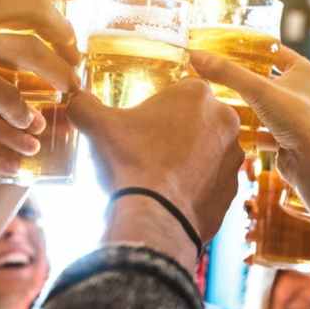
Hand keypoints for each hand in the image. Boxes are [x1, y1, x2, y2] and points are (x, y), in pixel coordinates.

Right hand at [67, 80, 243, 241]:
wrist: (155, 216)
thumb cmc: (130, 162)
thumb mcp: (98, 126)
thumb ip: (85, 105)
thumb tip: (75, 99)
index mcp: (197, 94)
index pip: (180, 91)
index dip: (159, 108)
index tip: (143, 125)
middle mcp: (225, 120)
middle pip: (197, 120)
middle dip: (178, 131)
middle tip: (150, 150)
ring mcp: (233, 155)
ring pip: (208, 149)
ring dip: (191, 158)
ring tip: (161, 174)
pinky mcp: (234, 186)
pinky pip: (213, 180)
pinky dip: (197, 185)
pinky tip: (174, 194)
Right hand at [190, 47, 309, 184]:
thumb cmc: (300, 121)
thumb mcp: (260, 91)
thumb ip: (228, 73)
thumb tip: (196, 56)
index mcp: (302, 70)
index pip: (271, 49)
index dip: (247, 47)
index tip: (222, 46)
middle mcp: (300, 91)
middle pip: (263, 78)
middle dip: (239, 78)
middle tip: (213, 73)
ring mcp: (293, 115)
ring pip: (260, 105)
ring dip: (240, 104)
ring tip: (214, 98)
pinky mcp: (285, 137)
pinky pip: (260, 128)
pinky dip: (245, 129)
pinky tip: (226, 127)